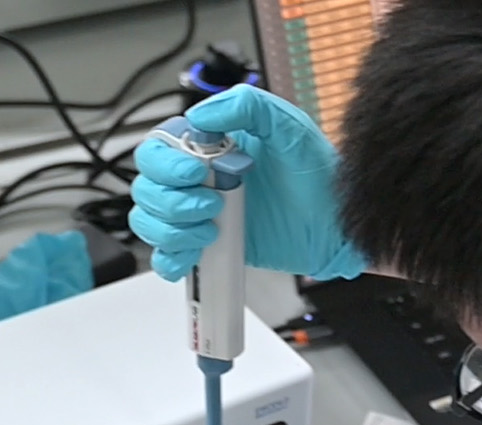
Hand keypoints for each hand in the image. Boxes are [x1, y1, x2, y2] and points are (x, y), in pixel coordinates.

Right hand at [129, 84, 367, 281]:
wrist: (335, 226)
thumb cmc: (315, 175)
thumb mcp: (288, 128)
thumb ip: (247, 108)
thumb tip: (200, 116)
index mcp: (208, 147)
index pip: (156, 148)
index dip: (165, 164)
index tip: (196, 173)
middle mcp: (197, 180)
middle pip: (146, 187)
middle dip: (170, 200)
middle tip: (211, 205)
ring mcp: (198, 215)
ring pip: (148, 221)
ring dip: (170, 229)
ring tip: (210, 230)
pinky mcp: (205, 248)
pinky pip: (165, 257)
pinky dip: (170, 259)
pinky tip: (195, 253)